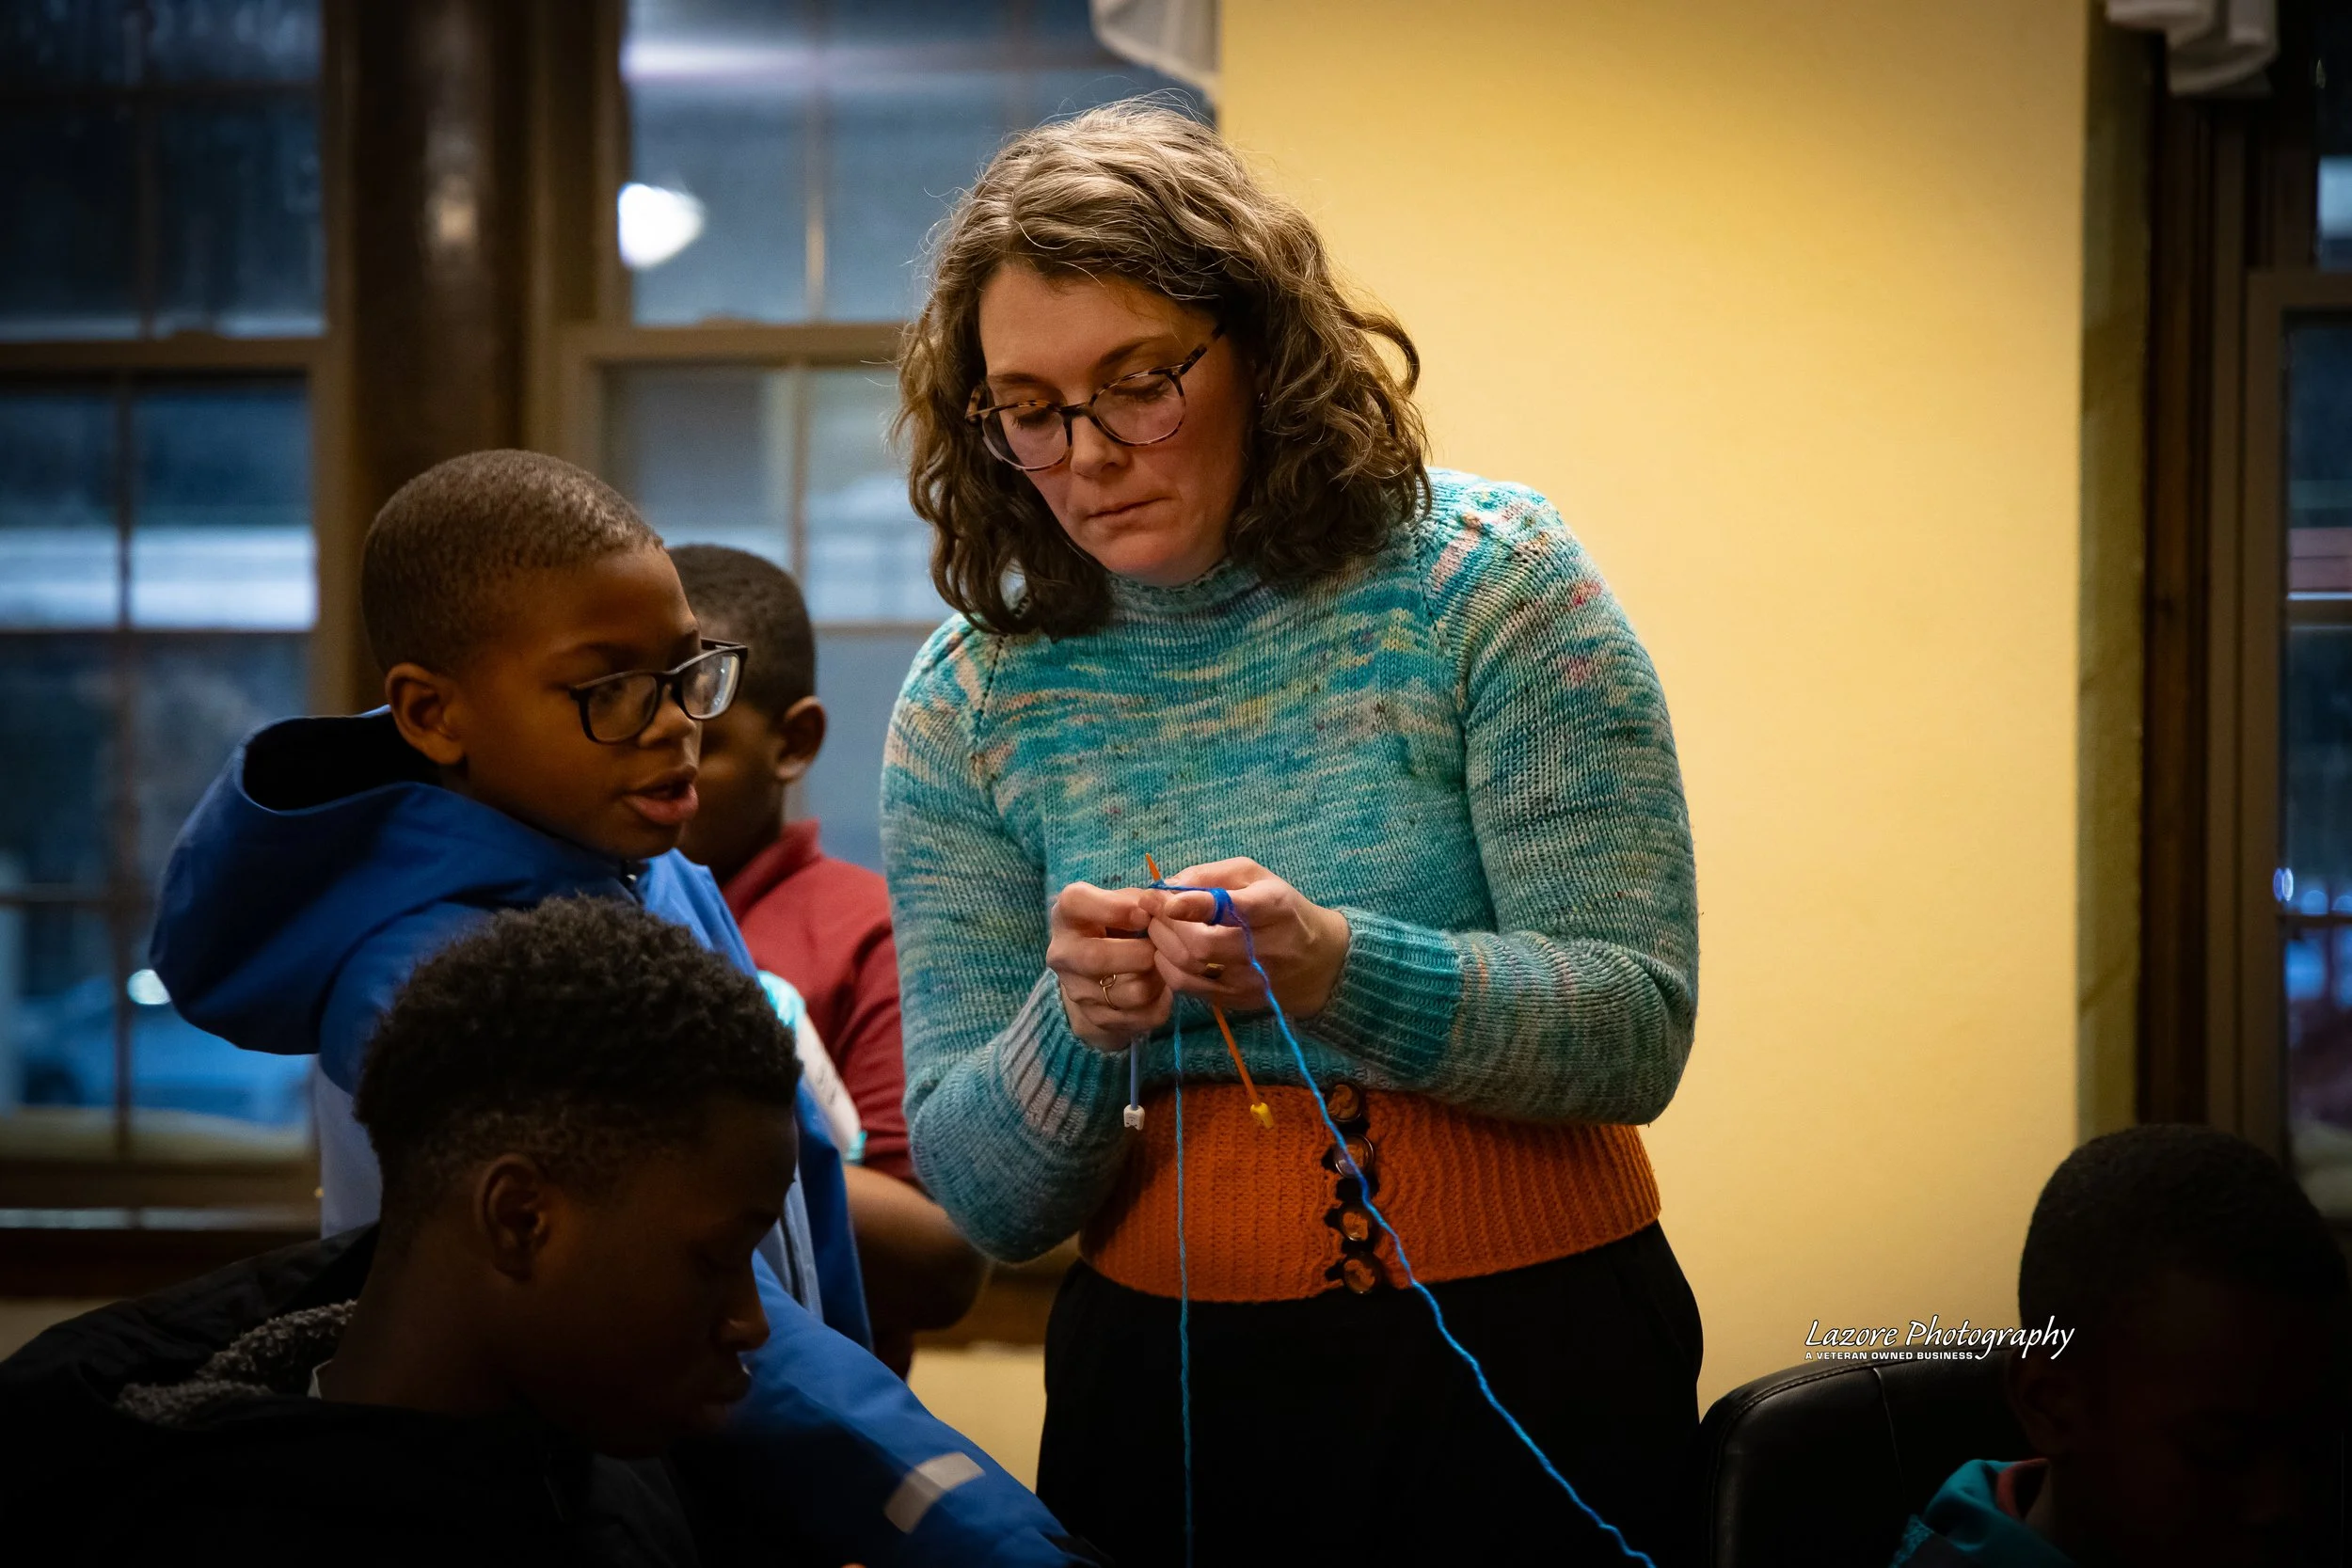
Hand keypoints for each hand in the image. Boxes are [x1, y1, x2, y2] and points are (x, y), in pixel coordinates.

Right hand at [1048, 882, 1172, 1050]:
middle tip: (1160, 946)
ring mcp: (1077, 991)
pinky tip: (1159, 986)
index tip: (1143, 915)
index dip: (1113, 908)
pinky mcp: (1097, 1019)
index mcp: (1066, 915)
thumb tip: (1165, 910)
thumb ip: (1142, 900)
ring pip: (1133, 992)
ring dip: (1159, 978)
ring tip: (1163, 965)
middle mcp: (1063, 954)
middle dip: (1141, 952)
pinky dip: (1162, 1001)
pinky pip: (1146, 1015)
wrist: (1098, 972)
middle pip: (1097, 958)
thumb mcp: (1123, 903)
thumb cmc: (1116, 926)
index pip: (1075, 903)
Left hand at [1145, 858, 1351, 1020]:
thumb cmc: (1280, 909)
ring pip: (1190, 969)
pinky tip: (1165, 951)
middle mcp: (1266, 947)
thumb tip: (1168, 886)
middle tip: (1151, 908)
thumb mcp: (1255, 878)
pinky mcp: (1236, 1001)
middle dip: (1166, 924)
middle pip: (1202, 944)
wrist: (1317, 962)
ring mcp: (1250, 980)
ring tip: (1156, 927)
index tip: (1166, 900)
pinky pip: (1188, 988)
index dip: (1196, 905)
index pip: (1234, 909)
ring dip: (1160, 945)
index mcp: (1274, 908)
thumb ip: (1211, 875)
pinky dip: (1166, 968)